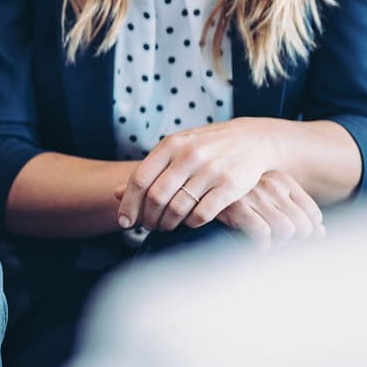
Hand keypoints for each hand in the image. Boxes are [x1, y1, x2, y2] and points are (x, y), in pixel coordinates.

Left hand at [116, 118, 280, 233]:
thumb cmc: (205, 147)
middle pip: (156, 197)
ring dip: (168, 224)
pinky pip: (202, 214)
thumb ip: (149, 170)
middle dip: (148, 218)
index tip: (124, 222)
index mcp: (171, 145)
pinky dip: (191, 224)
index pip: (139, 180)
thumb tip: (114, 194)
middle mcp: (189, 155)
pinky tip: (189, 222)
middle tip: (148, 226)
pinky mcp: (230, 186)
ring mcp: (211, 170)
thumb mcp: (176, 149)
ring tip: (166, 227)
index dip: (128, 205)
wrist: (252, 140)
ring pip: (178, 209)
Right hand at [214, 170, 324, 249]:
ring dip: (280, 245)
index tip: (300, 241)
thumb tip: (321, 233)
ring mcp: (255, 196)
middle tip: (284, 246)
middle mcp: (273, 186)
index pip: (313, 213)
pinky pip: (262, 233)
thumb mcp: (268, 196)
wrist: (199, 183)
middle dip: (297, 242)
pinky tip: (258, 247)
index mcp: (283, 180)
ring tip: (270, 245)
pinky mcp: (237, 207)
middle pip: (302, 225)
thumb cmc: (238, 195)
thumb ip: (295, 211)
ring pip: (286, 230)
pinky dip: (263, 246)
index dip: (311, 233)